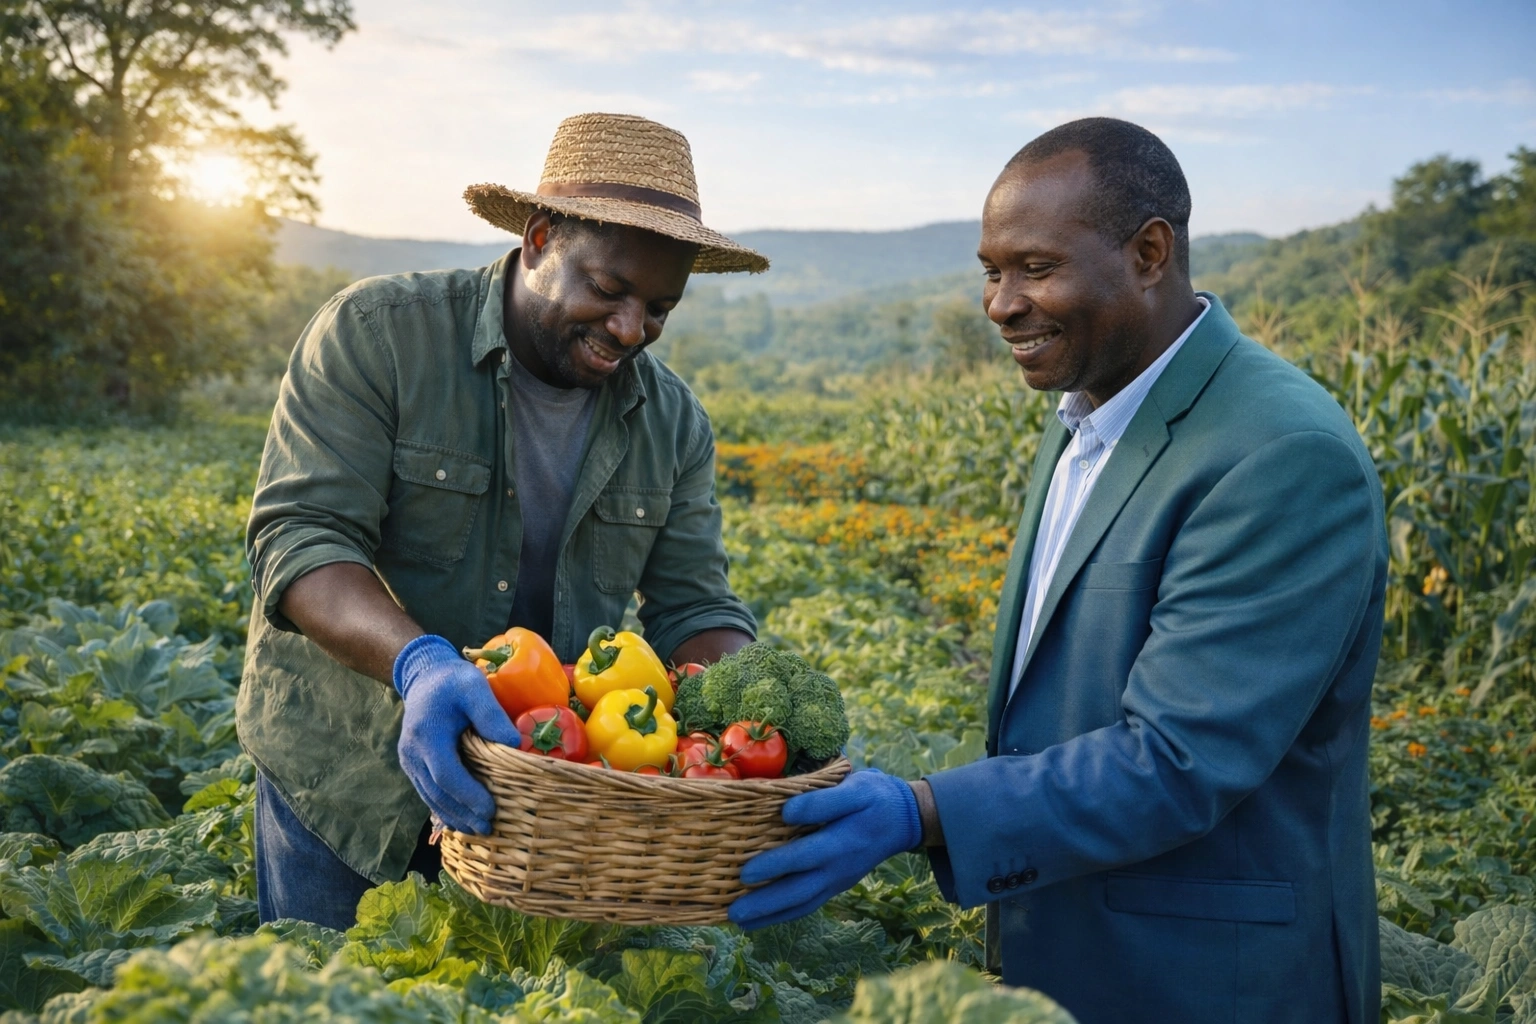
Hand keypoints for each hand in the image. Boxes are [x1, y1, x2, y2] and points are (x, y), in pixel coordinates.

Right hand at [393, 634, 520, 834]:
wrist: (425, 677)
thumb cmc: (453, 681)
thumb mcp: (474, 686)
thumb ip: (491, 713)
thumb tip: (515, 743)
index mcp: (427, 735)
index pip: (446, 775)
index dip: (468, 795)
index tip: (490, 809)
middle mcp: (413, 752)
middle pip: (437, 792)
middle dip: (462, 812)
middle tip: (488, 828)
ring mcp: (409, 760)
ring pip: (430, 796)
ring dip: (453, 815)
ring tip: (478, 830)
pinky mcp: (413, 764)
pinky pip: (427, 791)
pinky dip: (444, 807)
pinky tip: (461, 819)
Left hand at [729, 769, 920, 930]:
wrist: (904, 819)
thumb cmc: (874, 796)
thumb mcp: (856, 787)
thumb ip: (823, 800)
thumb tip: (787, 812)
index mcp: (843, 842)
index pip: (804, 856)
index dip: (775, 865)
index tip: (745, 872)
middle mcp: (838, 868)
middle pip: (799, 891)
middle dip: (765, 903)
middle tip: (733, 911)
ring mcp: (837, 881)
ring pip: (802, 904)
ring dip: (770, 915)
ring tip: (738, 921)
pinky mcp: (836, 885)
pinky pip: (808, 905)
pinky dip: (783, 914)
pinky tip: (761, 919)